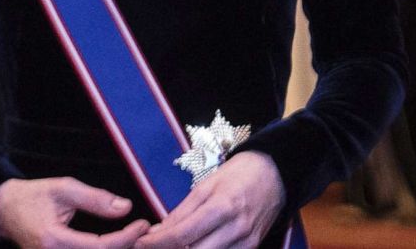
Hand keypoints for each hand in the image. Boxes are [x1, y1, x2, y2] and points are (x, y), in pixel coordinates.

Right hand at [0, 177, 148, 248]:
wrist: (4, 211)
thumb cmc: (33, 197)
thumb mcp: (64, 189)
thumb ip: (95, 199)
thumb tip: (126, 207)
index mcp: (54, 241)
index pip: (100, 246)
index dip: (127, 238)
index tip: (144, 224)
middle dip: (126, 247)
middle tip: (144, 232)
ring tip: (134, 236)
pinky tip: (117, 243)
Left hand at [135, 152, 283, 248]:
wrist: (276, 173)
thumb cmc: (237, 174)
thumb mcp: (206, 185)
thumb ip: (182, 212)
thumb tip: (157, 233)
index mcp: (221, 206)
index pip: (182, 236)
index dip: (156, 244)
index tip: (140, 244)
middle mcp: (236, 228)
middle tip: (154, 247)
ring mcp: (247, 242)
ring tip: (174, 245)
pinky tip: (194, 246)